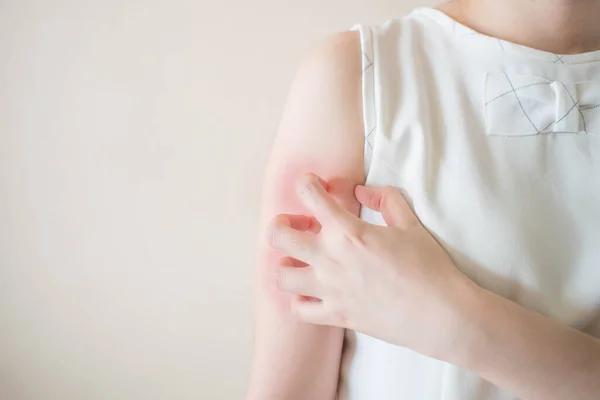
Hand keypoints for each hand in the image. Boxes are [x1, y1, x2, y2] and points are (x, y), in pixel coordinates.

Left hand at [266, 173, 480, 358]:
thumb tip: (362, 191)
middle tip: (301, 226)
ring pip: (281, 276)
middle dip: (281, 224)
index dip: (306, 183)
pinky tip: (314, 292)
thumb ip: (385, 199)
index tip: (313, 186)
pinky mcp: (335, 316)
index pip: (309, 195)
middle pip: (277, 235)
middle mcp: (330, 259)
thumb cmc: (429, 266)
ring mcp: (329, 290)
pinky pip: (299, 310)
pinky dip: (300, 300)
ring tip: (302, 261)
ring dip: (286, 264)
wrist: (441, 314)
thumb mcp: (410, 224)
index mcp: (348, 231)